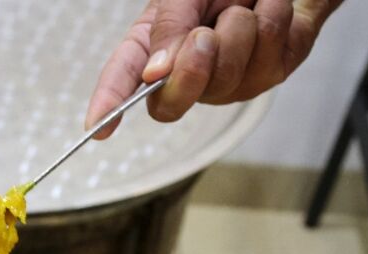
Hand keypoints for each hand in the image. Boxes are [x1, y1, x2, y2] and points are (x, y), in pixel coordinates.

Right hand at [85, 0, 341, 138]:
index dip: (109, 102)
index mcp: (155, 45)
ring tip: (242, 6)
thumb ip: (168, 26)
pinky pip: (268, 56)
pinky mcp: (269, 76)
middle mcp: (189, 74)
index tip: (96, 128)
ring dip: (239, 26)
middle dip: (193, 67)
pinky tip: (266, 8)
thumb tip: (154, 74)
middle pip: (174, 101)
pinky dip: (270, 17)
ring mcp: (229, 83)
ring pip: (227, 77)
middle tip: (205, 34)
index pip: (123, 77)